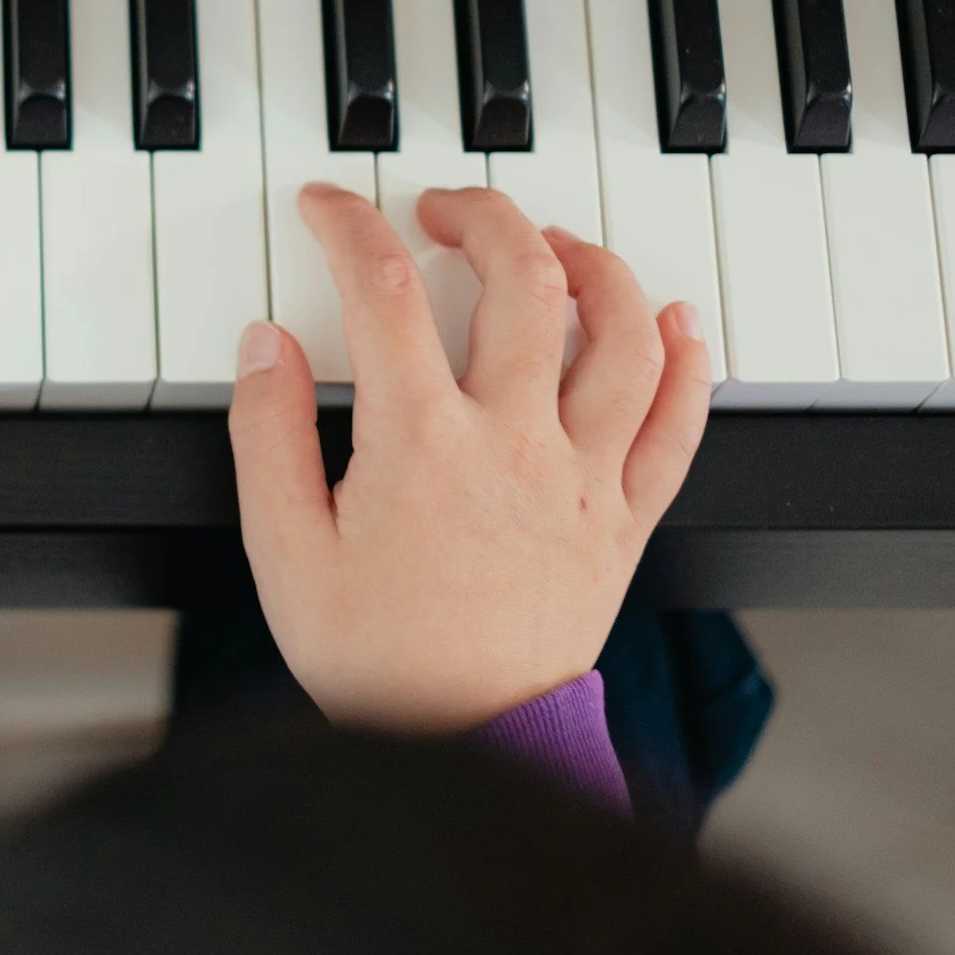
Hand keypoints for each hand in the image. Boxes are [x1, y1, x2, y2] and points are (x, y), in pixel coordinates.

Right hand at [230, 183, 712, 731]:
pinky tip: (675, 316)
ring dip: (591, 263)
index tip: (329, 206)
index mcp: (420, 443)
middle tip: (443, 209)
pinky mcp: (626, 518)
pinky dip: (688, 357)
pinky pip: (680, 423)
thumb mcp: (283, 548)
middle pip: (522, 279)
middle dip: (481, 215)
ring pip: (621, 332)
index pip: (383, 290)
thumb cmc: (377, 658)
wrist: (465, 748)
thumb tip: (266, 344)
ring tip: (552, 242)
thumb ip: (266, 434)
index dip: (350, 225)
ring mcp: (582, 477)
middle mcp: (513, 442)